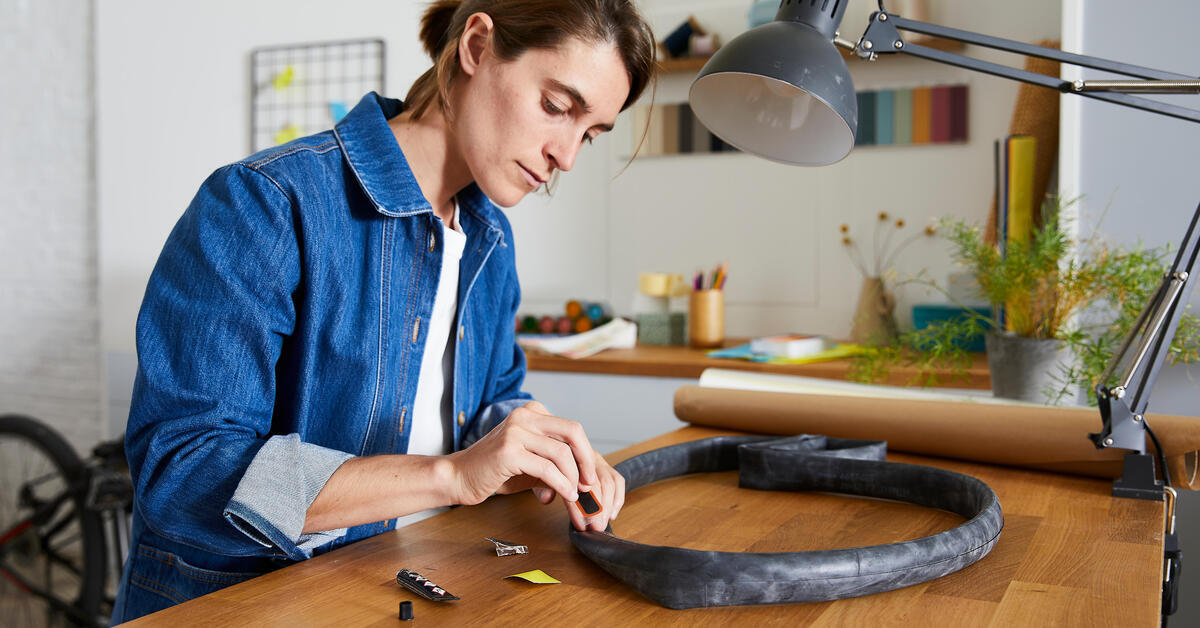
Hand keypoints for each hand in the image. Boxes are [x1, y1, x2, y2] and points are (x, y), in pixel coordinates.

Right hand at [446, 401, 598, 507]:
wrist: (459, 477)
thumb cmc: (494, 471)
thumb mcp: (530, 462)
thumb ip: (554, 463)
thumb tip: (583, 480)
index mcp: (531, 413)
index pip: (571, 428)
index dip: (585, 452)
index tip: (590, 474)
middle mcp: (524, 416)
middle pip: (572, 432)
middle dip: (586, 460)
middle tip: (590, 483)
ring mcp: (515, 431)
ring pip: (561, 452)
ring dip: (573, 477)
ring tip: (575, 494)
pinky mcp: (509, 451)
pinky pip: (546, 468)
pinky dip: (560, 484)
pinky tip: (564, 495)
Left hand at [535, 450, 624, 531]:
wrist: (532, 454)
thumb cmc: (532, 468)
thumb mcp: (530, 475)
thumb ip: (540, 484)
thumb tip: (547, 498)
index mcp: (560, 452)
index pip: (575, 477)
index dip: (579, 502)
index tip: (581, 522)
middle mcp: (579, 452)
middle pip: (594, 479)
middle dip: (597, 507)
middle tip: (594, 526)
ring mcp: (591, 457)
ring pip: (608, 479)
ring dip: (607, 506)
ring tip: (601, 523)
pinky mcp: (600, 464)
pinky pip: (616, 479)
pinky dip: (616, 497)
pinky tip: (611, 513)